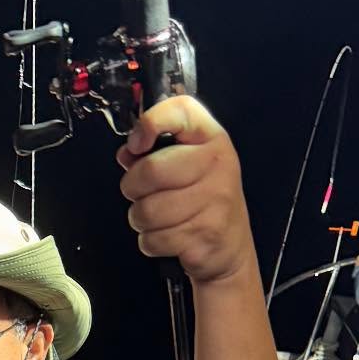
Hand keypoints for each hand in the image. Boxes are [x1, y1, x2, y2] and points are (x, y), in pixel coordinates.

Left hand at [116, 97, 256, 287]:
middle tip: (143, 193)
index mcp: (213, 139)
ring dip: (141, 219)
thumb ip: (155, 149)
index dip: (149, 124)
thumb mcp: (188, 162)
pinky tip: (170, 236)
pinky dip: (152, 242)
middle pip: (150, 170)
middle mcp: (218, 165)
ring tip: (159, 217)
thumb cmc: (203, 201)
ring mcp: (214, 201)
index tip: (137, 145)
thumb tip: (128, 152)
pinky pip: (152, 239)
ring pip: (146, 211)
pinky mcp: (204, 236)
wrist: (230, 248)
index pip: (180, 110)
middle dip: (133, 188)